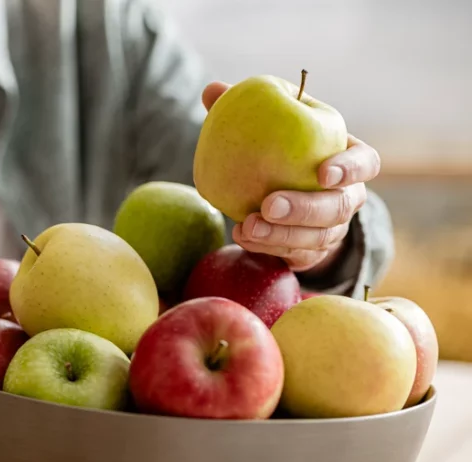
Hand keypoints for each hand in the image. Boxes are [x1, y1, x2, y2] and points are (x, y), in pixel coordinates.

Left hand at [202, 82, 381, 273]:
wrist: (282, 200)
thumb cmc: (277, 153)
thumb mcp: (268, 130)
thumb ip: (243, 111)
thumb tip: (211, 89)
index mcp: (347, 160)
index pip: (366, 163)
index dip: (351, 169)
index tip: (323, 172)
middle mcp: (346, 196)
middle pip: (339, 206)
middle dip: (306, 208)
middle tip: (269, 204)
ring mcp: (331, 228)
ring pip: (317, 236)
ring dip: (281, 234)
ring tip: (247, 227)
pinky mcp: (310, 251)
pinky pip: (295, 254)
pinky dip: (268, 247)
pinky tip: (242, 236)